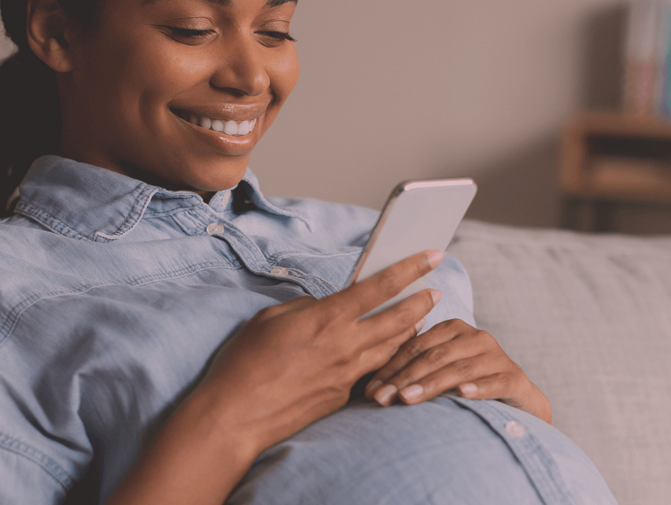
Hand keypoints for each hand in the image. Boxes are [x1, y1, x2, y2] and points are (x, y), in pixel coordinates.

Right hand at [107, 250, 443, 504]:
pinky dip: (385, 356)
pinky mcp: (342, 395)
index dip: (411, 268)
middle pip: (399, 319)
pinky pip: (372, 370)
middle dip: (421, 302)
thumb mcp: (272, 318)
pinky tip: (388, 351)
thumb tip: (326, 308)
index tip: (433, 255)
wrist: (236, 416)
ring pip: (392, 347)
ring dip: (410, 330)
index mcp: (327, 318)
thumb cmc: (244, 363)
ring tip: (420, 319)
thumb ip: (307, 309)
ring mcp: (347, 374)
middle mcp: (345, 345)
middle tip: (435, 292)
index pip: (380, 286)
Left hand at [365, 319, 552, 422]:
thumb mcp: (440, 372)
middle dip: (404, 378)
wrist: (517, 399)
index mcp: (453, 329)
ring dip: (431, 384)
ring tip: (407, 398)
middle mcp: (475, 337)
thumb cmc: (468, 384)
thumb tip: (370, 389)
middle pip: (434, 357)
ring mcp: (496, 356)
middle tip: (381, 399)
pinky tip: (462, 394)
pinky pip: (494, 382)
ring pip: (458, 369)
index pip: (416, 346)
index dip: (391, 366)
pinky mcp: (513, 377)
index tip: (370, 390)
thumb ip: (414, 371)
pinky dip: (478, 388)